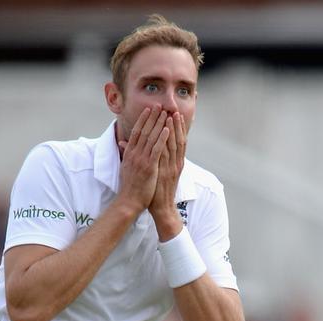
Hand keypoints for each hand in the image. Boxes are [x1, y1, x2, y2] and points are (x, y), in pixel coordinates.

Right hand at [116, 106, 169, 214]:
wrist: (129, 201)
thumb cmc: (129, 186)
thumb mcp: (125, 166)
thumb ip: (126, 153)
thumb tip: (122, 142)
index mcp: (129, 154)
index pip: (136, 132)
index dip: (143, 120)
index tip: (148, 110)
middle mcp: (134, 154)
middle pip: (144, 131)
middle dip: (152, 117)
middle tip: (158, 105)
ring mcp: (141, 160)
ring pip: (151, 137)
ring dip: (159, 124)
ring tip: (165, 113)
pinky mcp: (149, 167)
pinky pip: (156, 149)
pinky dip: (162, 138)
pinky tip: (167, 129)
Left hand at [149, 111, 186, 240]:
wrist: (162, 209)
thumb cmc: (157, 193)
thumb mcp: (157, 175)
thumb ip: (154, 162)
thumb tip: (145, 151)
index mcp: (175, 164)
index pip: (177, 142)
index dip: (176, 129)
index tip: (173, 115)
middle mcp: (176, 163)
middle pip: (177, 139)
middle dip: (176, 124)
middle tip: (174, 109)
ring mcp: (172, 166)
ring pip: (174, 143)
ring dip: (173, 128)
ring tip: (171, 114)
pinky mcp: (168, 171)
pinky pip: (168, 153)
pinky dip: (168, 140)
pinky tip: (167, 130)